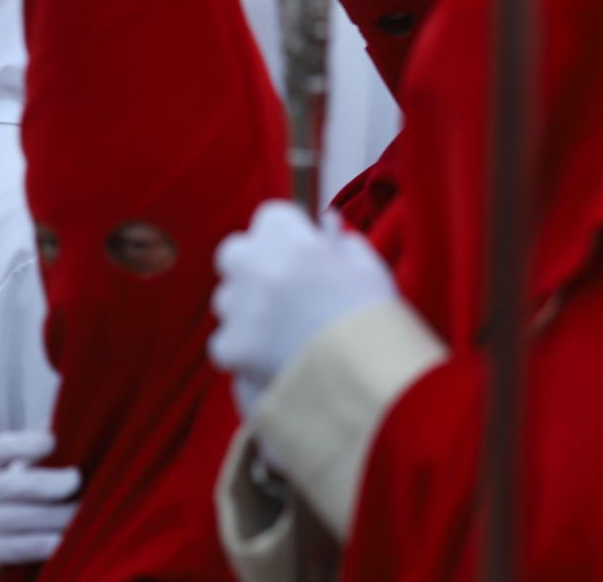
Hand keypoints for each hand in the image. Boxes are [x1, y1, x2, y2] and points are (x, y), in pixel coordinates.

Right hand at [0, 430, 81, 581]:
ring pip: (25, 518)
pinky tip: (71, 539)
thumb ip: (25, 449)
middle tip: (77, 480)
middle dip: (50, 483)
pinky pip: (26, 547)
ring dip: (59, 515)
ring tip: (84, 511)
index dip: (25, 443)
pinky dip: (51, 543)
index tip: (52, 441)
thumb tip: (54, 420)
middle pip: (15, 486)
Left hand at [210, 201, 397, 406]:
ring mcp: (239, 307)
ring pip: (227, 298)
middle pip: (234, 252)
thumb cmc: (378, 323)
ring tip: (284, 334)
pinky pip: (224, 340)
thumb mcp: (370, 272)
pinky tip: (272, 361)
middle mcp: (256, 266)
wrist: (373, 385)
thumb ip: (343, 243)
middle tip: (282, 291)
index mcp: (291, 240)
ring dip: (246, 309)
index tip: (301, 252)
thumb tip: (325, 224)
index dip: (288, 234)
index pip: (271, 217)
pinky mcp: (230, 346)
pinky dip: (242, 350)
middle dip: (252, 265)